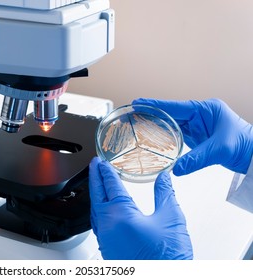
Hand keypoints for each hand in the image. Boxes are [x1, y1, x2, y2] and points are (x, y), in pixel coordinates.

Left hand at [89, 157, 192, 259]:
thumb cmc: (166, 259)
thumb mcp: (171, 219)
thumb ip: (165, 194)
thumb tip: (164, 177)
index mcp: (121, 214)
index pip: (110, 185)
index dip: (106, 171)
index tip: (102, 161)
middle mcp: (108, 225)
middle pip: (97, 194)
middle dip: (95, 177)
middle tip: (95, 165)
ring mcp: (105, 238)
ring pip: (94, 208)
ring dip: (95, 193)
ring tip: (98, 182)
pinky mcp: (107, 248)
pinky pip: (97, 222)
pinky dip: (98, 208)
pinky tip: (103, 207)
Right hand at [132, 98, 252, 174]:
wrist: (252, 154)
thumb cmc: (244, 144)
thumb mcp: (219, 150)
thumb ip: (196, 159)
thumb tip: (176, 168)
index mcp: (205, 109)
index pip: (175, 106)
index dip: (155, 105)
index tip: (138, 103)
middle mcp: (199, 115)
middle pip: (170, 113)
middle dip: (152, 114)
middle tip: (133, 114)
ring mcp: (197, 125)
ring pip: (172, 123)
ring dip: (156, 125)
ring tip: (138, 125)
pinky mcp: (196, 135)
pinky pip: (176, 133)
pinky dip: (164, 135)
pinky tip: (153, 138)